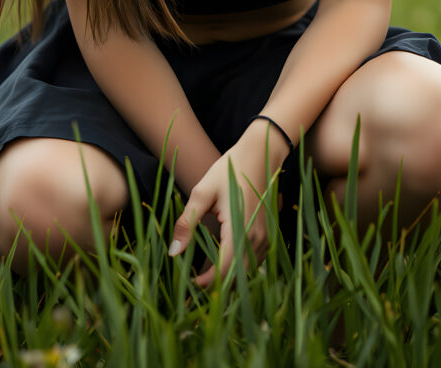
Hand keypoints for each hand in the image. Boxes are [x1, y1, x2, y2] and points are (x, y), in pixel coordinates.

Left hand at [168, 132, 282, 287]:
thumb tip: (174, 252)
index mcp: (239, 230)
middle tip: (192, 286)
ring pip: (246, 273)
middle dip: (215, 286)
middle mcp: (256, 240)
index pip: (223, 271)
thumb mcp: (203, 192)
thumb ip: (187, 222)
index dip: (205, 283)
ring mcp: (264, 239)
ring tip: (204, 277)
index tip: (188, 283)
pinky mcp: (267, 236)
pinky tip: (221, 263)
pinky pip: (253, 263)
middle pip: (236, 278)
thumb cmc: (229, 169)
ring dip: (227, 279)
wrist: (260, 154)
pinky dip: (238, 269)